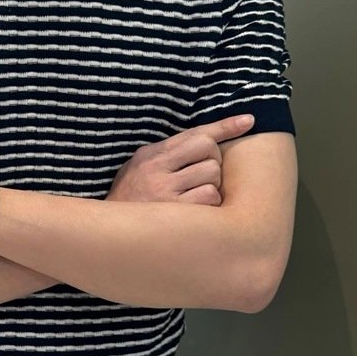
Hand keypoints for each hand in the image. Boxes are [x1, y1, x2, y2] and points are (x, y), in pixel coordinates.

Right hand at [107, 114, 254, 205]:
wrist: (108, 234)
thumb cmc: (130, 202)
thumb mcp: (139, 169)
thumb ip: (166, 155)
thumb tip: (207, 140)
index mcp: (150, 154)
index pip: (194, 133)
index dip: (225, 126)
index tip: (248, 121)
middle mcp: (156, 167)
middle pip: (208, 149)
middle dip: (213, 163)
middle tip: (200, 179)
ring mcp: (164, 189)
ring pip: (212, 174)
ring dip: (211, 186)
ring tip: (194, 199)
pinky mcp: (173, 211)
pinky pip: (210, 197)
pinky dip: (209, 205)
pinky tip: (196, 214)